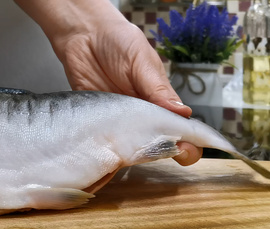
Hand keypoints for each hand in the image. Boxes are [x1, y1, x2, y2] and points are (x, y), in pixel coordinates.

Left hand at [54, 21, 202, 165]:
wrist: (83, 35)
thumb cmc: (117, 42)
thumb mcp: (140, 61)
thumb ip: (156, 87)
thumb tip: (183, 112)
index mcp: (159, 100)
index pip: (178, 128)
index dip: (186, 143)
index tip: (185, 150)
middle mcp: (139, 115)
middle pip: (155, 142)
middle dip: (161, 153)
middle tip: (157, 152)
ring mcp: (116, 120)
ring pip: (128, 147)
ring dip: (130, 153)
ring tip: (130, 152)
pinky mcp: (94, 121)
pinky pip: (100, 141)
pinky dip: (103, 149)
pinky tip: (104, 152)